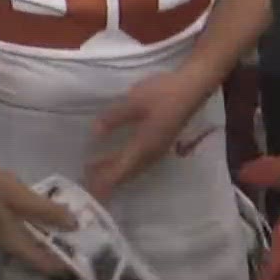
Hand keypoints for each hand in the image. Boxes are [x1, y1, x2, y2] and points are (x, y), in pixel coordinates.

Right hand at [0, 150, 77, 275]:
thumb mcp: (21, 196)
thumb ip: (48, 211)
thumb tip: (75, 225)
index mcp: (13, 244)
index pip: (44, 265)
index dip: (65, 261)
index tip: (85, 250)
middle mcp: (7, 242)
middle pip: (39, 252)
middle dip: (60, 244)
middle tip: (83, 231)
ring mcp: (0, 228)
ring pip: (32, 238)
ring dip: (50, 231)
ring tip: (70, 218)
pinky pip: (25, 226)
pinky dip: (39, 221)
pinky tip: (46, 206)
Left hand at [84, 67, 215, 199]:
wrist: (191, 88)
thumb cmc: (162, 93)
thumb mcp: (134, 102)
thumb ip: (114, 118)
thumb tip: (94, 133)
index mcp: (145, 145)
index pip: (121, 169)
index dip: (106, 181)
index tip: (92, 191)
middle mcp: (152, 152)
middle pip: (127, 172)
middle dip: (108, 180)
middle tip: (88, 184)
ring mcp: (158, 147)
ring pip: (133, 167)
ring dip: (116, 172)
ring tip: (95, 173)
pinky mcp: (159, 141)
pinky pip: (139, 160)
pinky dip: (124, 164)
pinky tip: (116, 159)